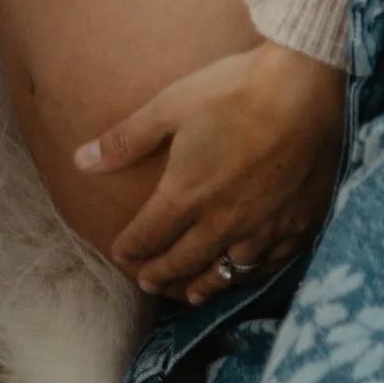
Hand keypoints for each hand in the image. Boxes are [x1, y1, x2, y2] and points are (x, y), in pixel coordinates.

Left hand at [75, 41, 343, 302]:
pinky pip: (268, 264)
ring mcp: (263, 229)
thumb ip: (124, 141)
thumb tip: (79, 161)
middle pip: (183, 261)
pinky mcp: (298, 225)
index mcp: (186, 196)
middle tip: (147, 281)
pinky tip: (245, 271)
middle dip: (160, 273)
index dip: (130, 248)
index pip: (148, 236)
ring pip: (227, 271)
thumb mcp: (169, 107)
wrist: (304, 89)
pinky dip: (250, 274)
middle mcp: (222, 223)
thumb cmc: (233, 91)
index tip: (121, 253)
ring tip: (192, 293)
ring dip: (204, 284)